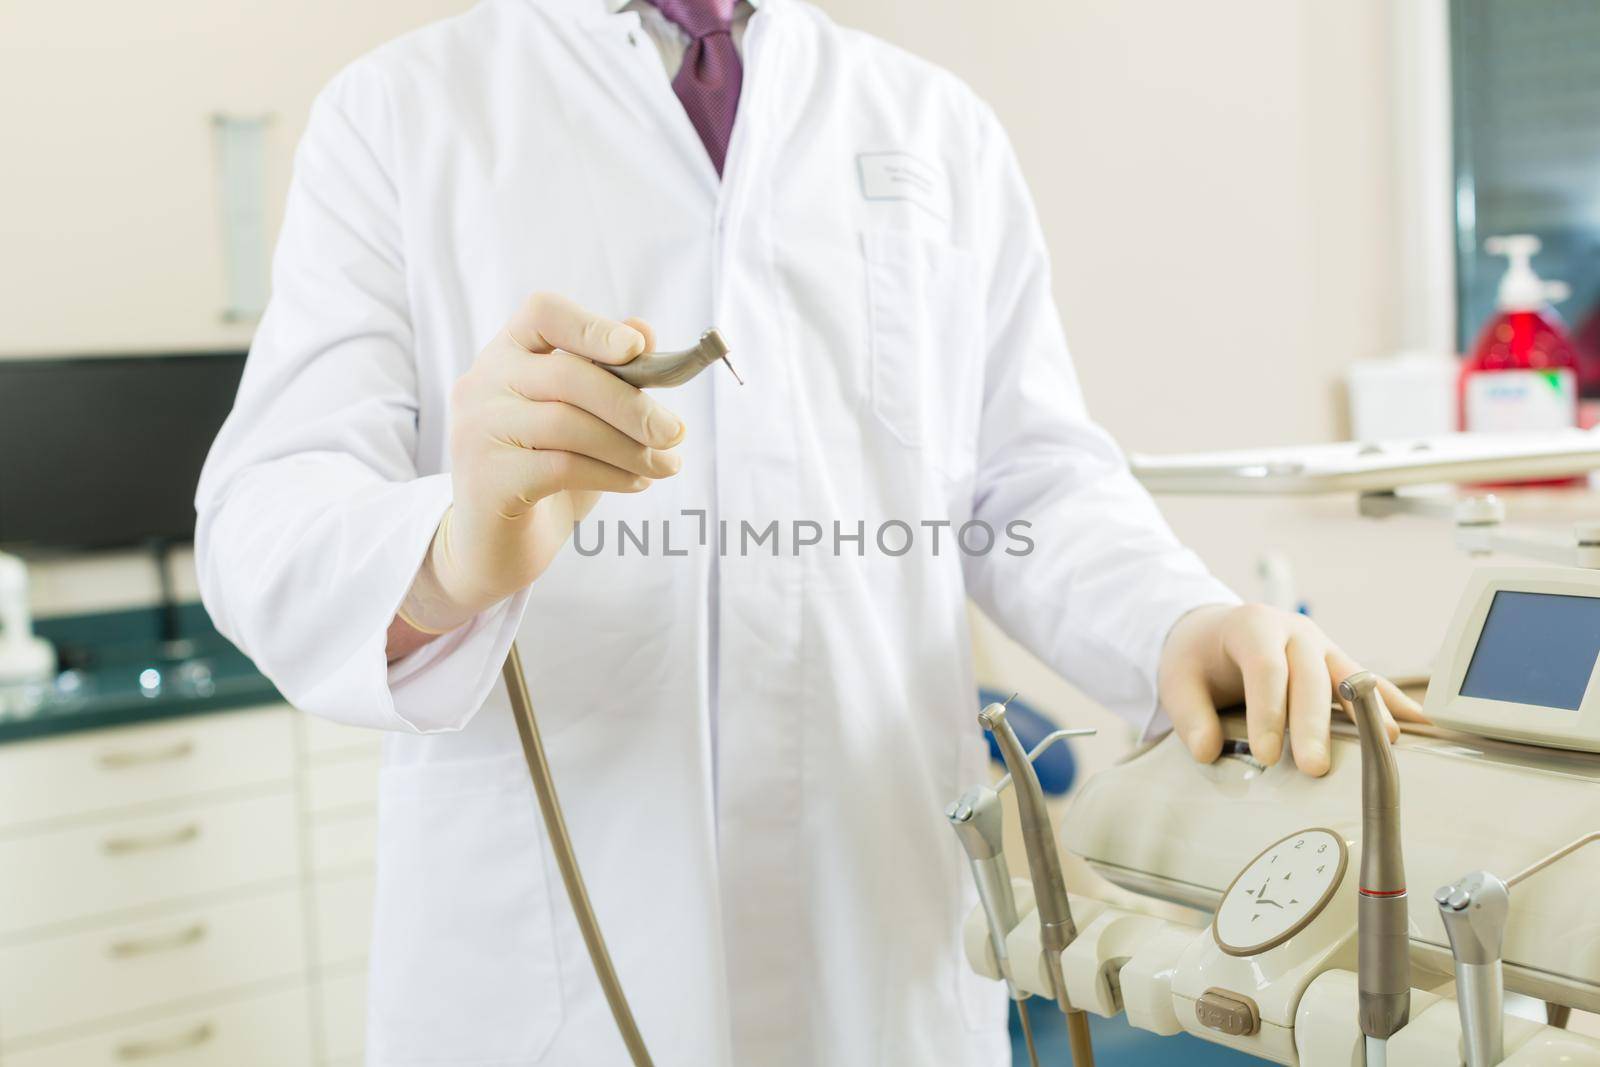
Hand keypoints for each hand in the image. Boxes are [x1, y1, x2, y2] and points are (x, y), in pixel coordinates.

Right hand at [398, 293, 684, 634]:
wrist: (496, 547)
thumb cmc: (545, 472)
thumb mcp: (582, 420)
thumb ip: (607, 374)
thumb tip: (645, 330)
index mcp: (506, 355)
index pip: (543, 313)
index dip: (593, 327)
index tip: (637, 350)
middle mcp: (482, 384)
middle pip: (568, 374)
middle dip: (632, 405)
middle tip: (676, 433)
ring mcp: (477, 429)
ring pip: (569, 424)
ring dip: (631, 448)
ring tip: (665, 466)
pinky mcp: (486, 476)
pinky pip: (563, 466)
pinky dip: (612, 474)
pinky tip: (636, 483)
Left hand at [1156, 604, 1425, 776]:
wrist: (1211, 630)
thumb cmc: (1197, 656)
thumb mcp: (1177, 680)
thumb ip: (1190, 716)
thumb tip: (1206, 752)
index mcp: (1252, 626)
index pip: (1265, 669)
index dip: (1268, 712)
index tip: (1266, 754)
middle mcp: (1293, 630)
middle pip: (1309, 676)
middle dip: (1313, 724)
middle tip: (1314, 767)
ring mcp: (1321, 645)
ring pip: (1348, 676)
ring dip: (1367, 711)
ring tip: (1386, 744)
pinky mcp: (1336, 662)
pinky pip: (1370, 681)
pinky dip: (1394, 701)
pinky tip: (1418, 723)